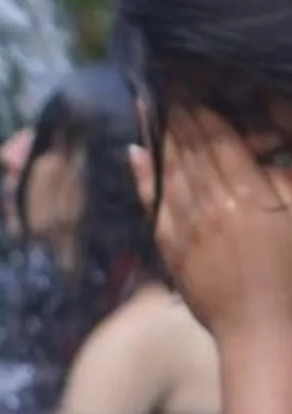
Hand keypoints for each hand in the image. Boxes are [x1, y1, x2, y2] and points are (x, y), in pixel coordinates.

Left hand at [137, 105, 291, 350]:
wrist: (262, 332)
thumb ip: (283, 179)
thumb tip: (262, 153)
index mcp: (248, 195)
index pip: (220, 142)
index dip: (205, 110)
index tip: (193, 84)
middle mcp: (212, 207)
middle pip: (192, 151)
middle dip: (179, 114)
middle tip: (167, 82)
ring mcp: (188, 230)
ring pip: (171, 173)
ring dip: (161, 136)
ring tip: (151, 104)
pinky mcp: (173, 252)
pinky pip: (154, 208)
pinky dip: (144, 179)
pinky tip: (136, 154)